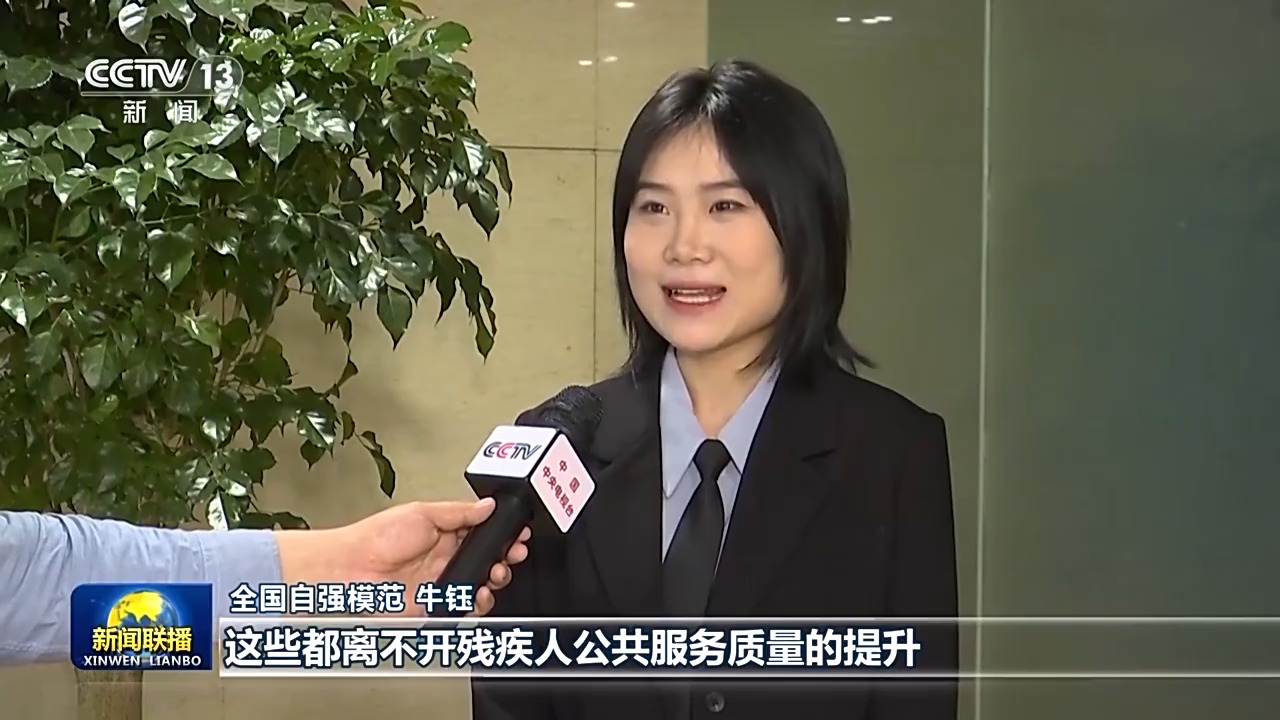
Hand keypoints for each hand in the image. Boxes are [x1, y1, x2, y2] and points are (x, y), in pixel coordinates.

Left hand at [275, 498, 530, 616]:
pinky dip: (477, 604)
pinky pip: (464, 609)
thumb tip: (487, 505)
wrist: (349, 571)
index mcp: (442, 533)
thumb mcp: (422, 512)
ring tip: (497, 574)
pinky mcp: (433, 606)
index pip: (482, 533)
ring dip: (494, 580)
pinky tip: (480, 594)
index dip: (502, 533)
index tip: (517, 532)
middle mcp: (443, 558)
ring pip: (481, 586)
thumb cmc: (374, 538)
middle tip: (514, 553)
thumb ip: (458, 512)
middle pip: (487, 560)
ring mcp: (440, 583)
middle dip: (506, 557)